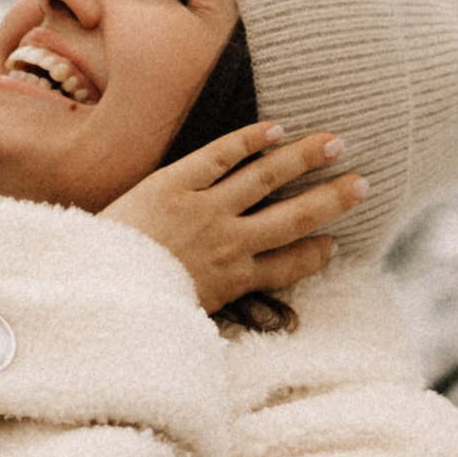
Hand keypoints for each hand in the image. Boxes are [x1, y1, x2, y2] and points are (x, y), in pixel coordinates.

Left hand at [102, 124, 362, 313]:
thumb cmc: (135, 307)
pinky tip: (275, 128)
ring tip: (334, 142)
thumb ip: (215, 313)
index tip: (335, 243)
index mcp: (233, 281)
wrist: (95, 287)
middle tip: (362, 183)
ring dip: (304, 158)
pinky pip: (221, 155)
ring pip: (266, 177)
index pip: (289, 266)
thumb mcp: (186, 320)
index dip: (316, 253)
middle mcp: (229, 242)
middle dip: (331, 199)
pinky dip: (250, 140)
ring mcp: (204, 209)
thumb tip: (233, 327)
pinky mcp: (174, 182)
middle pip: (293, 217)